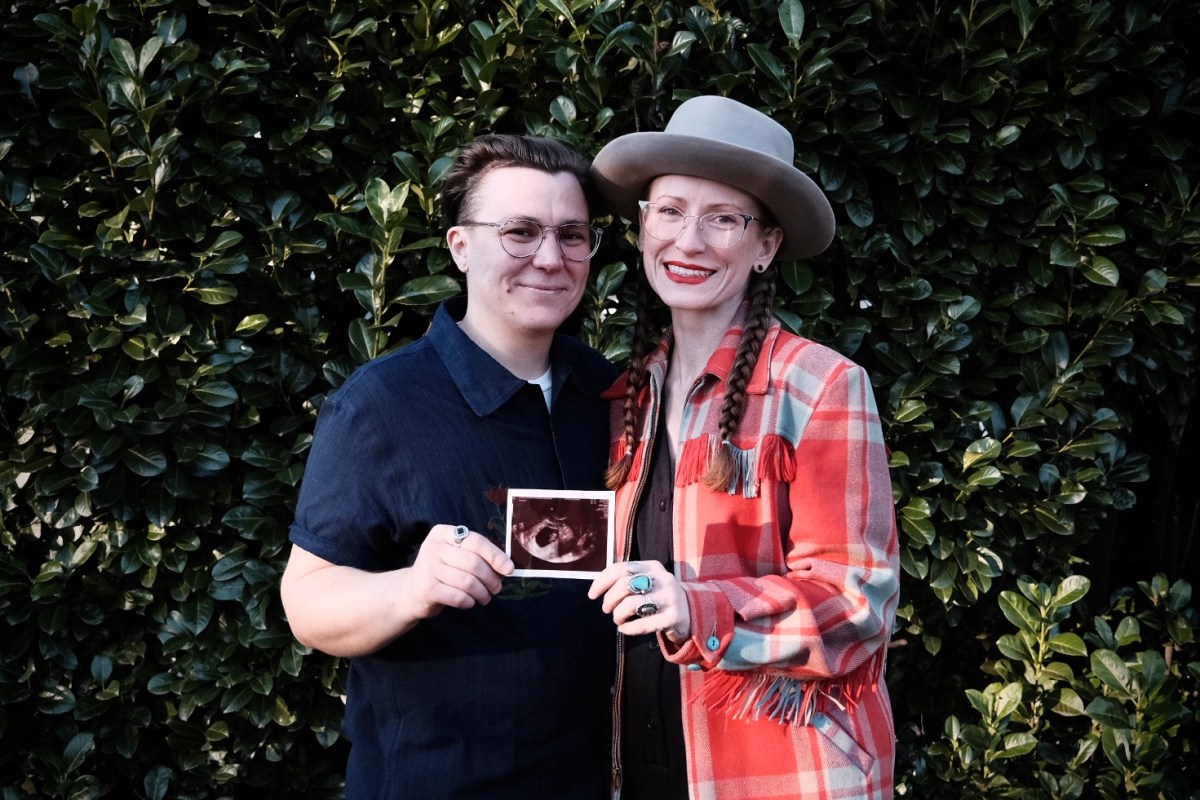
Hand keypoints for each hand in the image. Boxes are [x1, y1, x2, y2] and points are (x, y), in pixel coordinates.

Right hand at [400, 524, 514, 620]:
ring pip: (468, 582)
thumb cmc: (441, 571)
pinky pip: (458, 597)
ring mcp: (428, 568)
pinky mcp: (427, 589)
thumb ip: (477, 555)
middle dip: (491, 578)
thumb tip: (506, 567)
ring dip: (482, 593)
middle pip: (473, 563)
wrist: (410, 591)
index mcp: (443, 533)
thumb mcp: (454, 555)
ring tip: (485, 597)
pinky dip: (469, 602)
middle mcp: (433, 547)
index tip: (509, 569)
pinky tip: (469, 602)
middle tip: (497, 588)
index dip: (495, 556)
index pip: (476, 541)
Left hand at [588, 560, 690, 642]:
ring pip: (631, 604)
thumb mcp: (648, 582)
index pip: (620, 569)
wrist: (691, 613)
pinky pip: (642, 624)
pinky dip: (628, 628)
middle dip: (609, 600)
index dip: (602, 582)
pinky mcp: (673, 617)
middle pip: (623, 586)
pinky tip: (625, 629)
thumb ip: (628, 579)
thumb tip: (598, 586)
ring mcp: (669, 597)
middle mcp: (662, 578)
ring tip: (617, 620)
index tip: (592, 595)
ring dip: (618, 615)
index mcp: (652, 566)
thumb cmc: (660, 597)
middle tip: (607, 609)